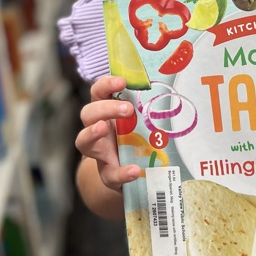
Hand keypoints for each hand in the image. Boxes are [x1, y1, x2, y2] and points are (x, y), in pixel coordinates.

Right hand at [76, 75, 141, 191]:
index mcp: (106, 112)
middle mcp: (97, 129)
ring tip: (103, 128)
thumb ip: (146, 108)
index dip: (106, 85)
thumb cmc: (133, 137)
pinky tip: (134, 170)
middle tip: (128, 109)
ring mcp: (99, 152)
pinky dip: (122, 172)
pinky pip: (110, 174)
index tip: (122, 81)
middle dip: (105, 108)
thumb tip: (172, 90)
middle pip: (88, 113)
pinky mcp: (107, 174)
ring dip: (92, 133)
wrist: (128, 170)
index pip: (98, 93)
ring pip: (83, 141)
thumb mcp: (138, 120)